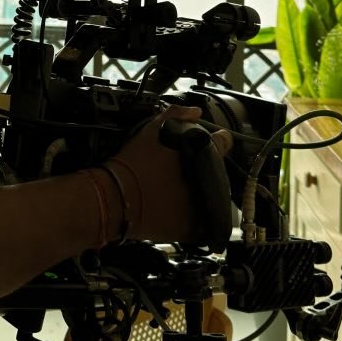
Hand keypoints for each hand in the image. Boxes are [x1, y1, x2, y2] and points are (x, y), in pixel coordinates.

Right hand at [104, 104, 229, 242]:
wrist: (116, 197)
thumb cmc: (133, 163)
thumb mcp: (152, 130)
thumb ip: (177, 114)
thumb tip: (195, 112)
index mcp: (201, 153)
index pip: (224, 143)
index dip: (217, 142)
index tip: (207, 145)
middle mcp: (207, 181)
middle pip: (216, 171)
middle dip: (205, 169)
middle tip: (182, 170)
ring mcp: (201, 206)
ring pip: (210, 196)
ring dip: (200, 192)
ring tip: (175, 190)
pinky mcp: (192, 228)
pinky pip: (200, 221)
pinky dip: (192, 215)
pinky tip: (174, 207)